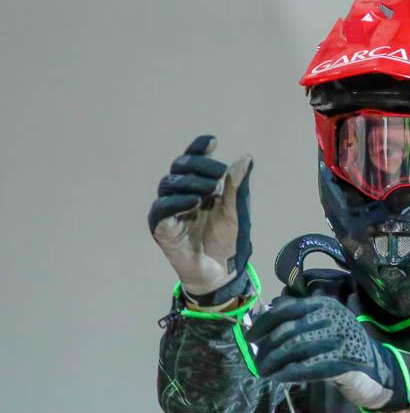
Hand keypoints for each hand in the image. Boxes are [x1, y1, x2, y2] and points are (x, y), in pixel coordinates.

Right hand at [149, 135, 252, 303]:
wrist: (221, 271)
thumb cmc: (227, 240)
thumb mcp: (237, 211)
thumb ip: (237, 186)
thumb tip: (246, 158)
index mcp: (197, 186)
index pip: (193, 160)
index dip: (198, 149)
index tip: (212, 142)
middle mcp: (180, 194)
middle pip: (180, 168)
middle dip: (199, 166)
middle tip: (218, 176)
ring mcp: (168, 210)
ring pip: (169, 184)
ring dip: (190, 182)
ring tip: (211, 189)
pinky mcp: (161, 227)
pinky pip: (162, 209)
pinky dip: (178, 202)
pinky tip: (195, 202)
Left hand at [246, 296, 407, 409]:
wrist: (377, 369)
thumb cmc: (344, 346)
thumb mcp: (325, 324)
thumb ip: (302, 316)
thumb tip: (269, 310)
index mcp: (324, 305)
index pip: (286, 309)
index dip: (264, 323)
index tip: (250, 338)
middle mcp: (331, 317)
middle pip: (288, 331)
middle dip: (267, 348)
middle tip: (257, 362)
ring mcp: (338, 339)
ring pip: (295, 348)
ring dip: (274, 362)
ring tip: (264, 372)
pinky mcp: (342, 361)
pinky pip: (308, 366)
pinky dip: (290, 373)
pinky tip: (279, 378)